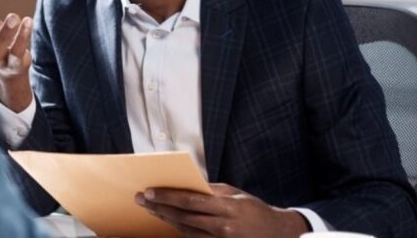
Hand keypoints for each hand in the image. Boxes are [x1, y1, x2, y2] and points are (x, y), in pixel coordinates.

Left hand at [134, 183, 308, 237]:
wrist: (276, 234)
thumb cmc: (254, 209)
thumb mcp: (235, 193)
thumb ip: (211, 191)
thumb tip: (186, 184)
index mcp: (226, 206)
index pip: (190, 200)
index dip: (167, 196)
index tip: (149, 191)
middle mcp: (222, 225)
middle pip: (183, 216)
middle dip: (159, 207)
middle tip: (141, 199)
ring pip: (184, 229)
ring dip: (164, 218)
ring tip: (149, 208)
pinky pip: (192, 237)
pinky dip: (177, 228)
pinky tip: (166, 220)